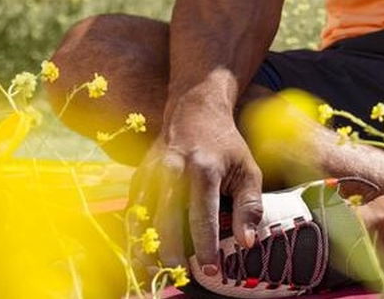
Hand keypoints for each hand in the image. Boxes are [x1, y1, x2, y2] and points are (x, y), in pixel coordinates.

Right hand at [130, 104, 264, 278]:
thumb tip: (247, 243)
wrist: (195, 109)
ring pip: (144, 216)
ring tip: (154, 270)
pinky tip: (142, 249)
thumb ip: (250, 207)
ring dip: (147, 246)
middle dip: (172, 251)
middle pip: (167, 220)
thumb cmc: (227, 145)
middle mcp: (174, 170)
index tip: (212, 270)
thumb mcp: (248, 170)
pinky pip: (133, 208)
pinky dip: (135, 231)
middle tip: (180, 275)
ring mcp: (152, 171)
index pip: (203, 216)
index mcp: (205, 168)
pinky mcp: (139, 174)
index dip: (206, 246)